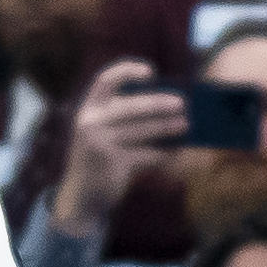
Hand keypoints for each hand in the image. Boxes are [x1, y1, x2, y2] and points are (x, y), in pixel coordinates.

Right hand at [47, 59, 185, 232]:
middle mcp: (91, 122)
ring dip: (167, 127)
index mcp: (89, 109)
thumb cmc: (99, 159)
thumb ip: (121, 118)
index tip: (151, 72)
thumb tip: (164, 105)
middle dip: (160, 103)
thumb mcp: (101, 133)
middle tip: (183, 103)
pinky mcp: (112, 162)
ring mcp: (100, 143)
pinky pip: (145, 154)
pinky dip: (162, 153)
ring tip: (185, 125)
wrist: (81, 196)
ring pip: (142, 130)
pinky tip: (175, 151)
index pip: (105, 80)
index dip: (127, 70)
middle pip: (132, 105)